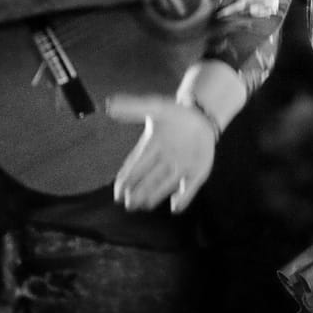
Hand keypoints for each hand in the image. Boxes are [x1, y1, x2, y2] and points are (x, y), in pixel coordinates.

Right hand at [106, 94, 215, 212]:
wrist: (203, 113)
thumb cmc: (176, 112)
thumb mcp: (155, 107)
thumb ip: (133, 108)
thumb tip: (109, 105)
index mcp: (152, 146)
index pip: (136, 164)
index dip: (127, 178)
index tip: (117, 191)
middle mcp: (165, 160)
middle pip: (149, 178)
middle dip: (138, 191)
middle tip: (128, 203)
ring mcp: (182, 166)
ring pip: (166, 184)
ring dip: (155, 194)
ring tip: (144, 205)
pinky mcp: (198, 171)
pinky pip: (190, 186)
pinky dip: (184, 196)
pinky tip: (175, 207)